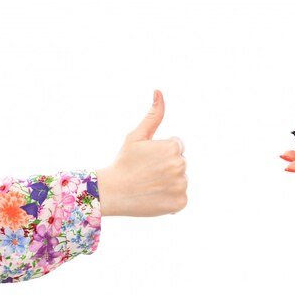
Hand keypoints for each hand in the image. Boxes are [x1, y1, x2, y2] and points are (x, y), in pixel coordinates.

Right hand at [97, 90, 187, 216]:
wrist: (113, 192)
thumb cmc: (124, 162)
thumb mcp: (136, 136)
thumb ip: (153, 115)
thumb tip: (159, 91)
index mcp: (173, 147)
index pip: (177, 147)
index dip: (161, 153)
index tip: (147, 160)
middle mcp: (180, 165)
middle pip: (180, 163)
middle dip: (166, 167)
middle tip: (147, 173)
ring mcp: (181, 185)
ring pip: (180, 180)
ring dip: (169, 183)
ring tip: (150, 185)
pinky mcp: (180, 202)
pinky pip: (180, 198)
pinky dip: (170, 199)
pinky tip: (155, 197)